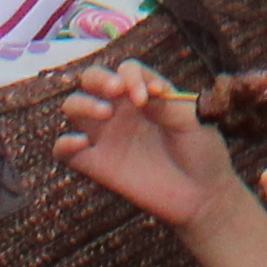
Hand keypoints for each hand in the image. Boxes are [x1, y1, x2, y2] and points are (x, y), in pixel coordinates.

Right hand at [57, 61, 234, 227]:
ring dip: (83, 103)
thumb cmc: (202, 152)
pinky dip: (64, 144)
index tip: (151, 95)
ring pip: (73, 107)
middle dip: (99, 78)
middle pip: (92, 79)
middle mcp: (121, 110)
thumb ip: (166, 105)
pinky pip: (65, 151)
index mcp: (145, 94)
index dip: (134, 76)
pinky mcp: (96, 164)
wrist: (203, 196)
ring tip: (106, 113)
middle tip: (117, 91)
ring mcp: (107, 136)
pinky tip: (80, 143)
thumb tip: (139, 98)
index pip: (126, 70)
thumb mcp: (192, 121)